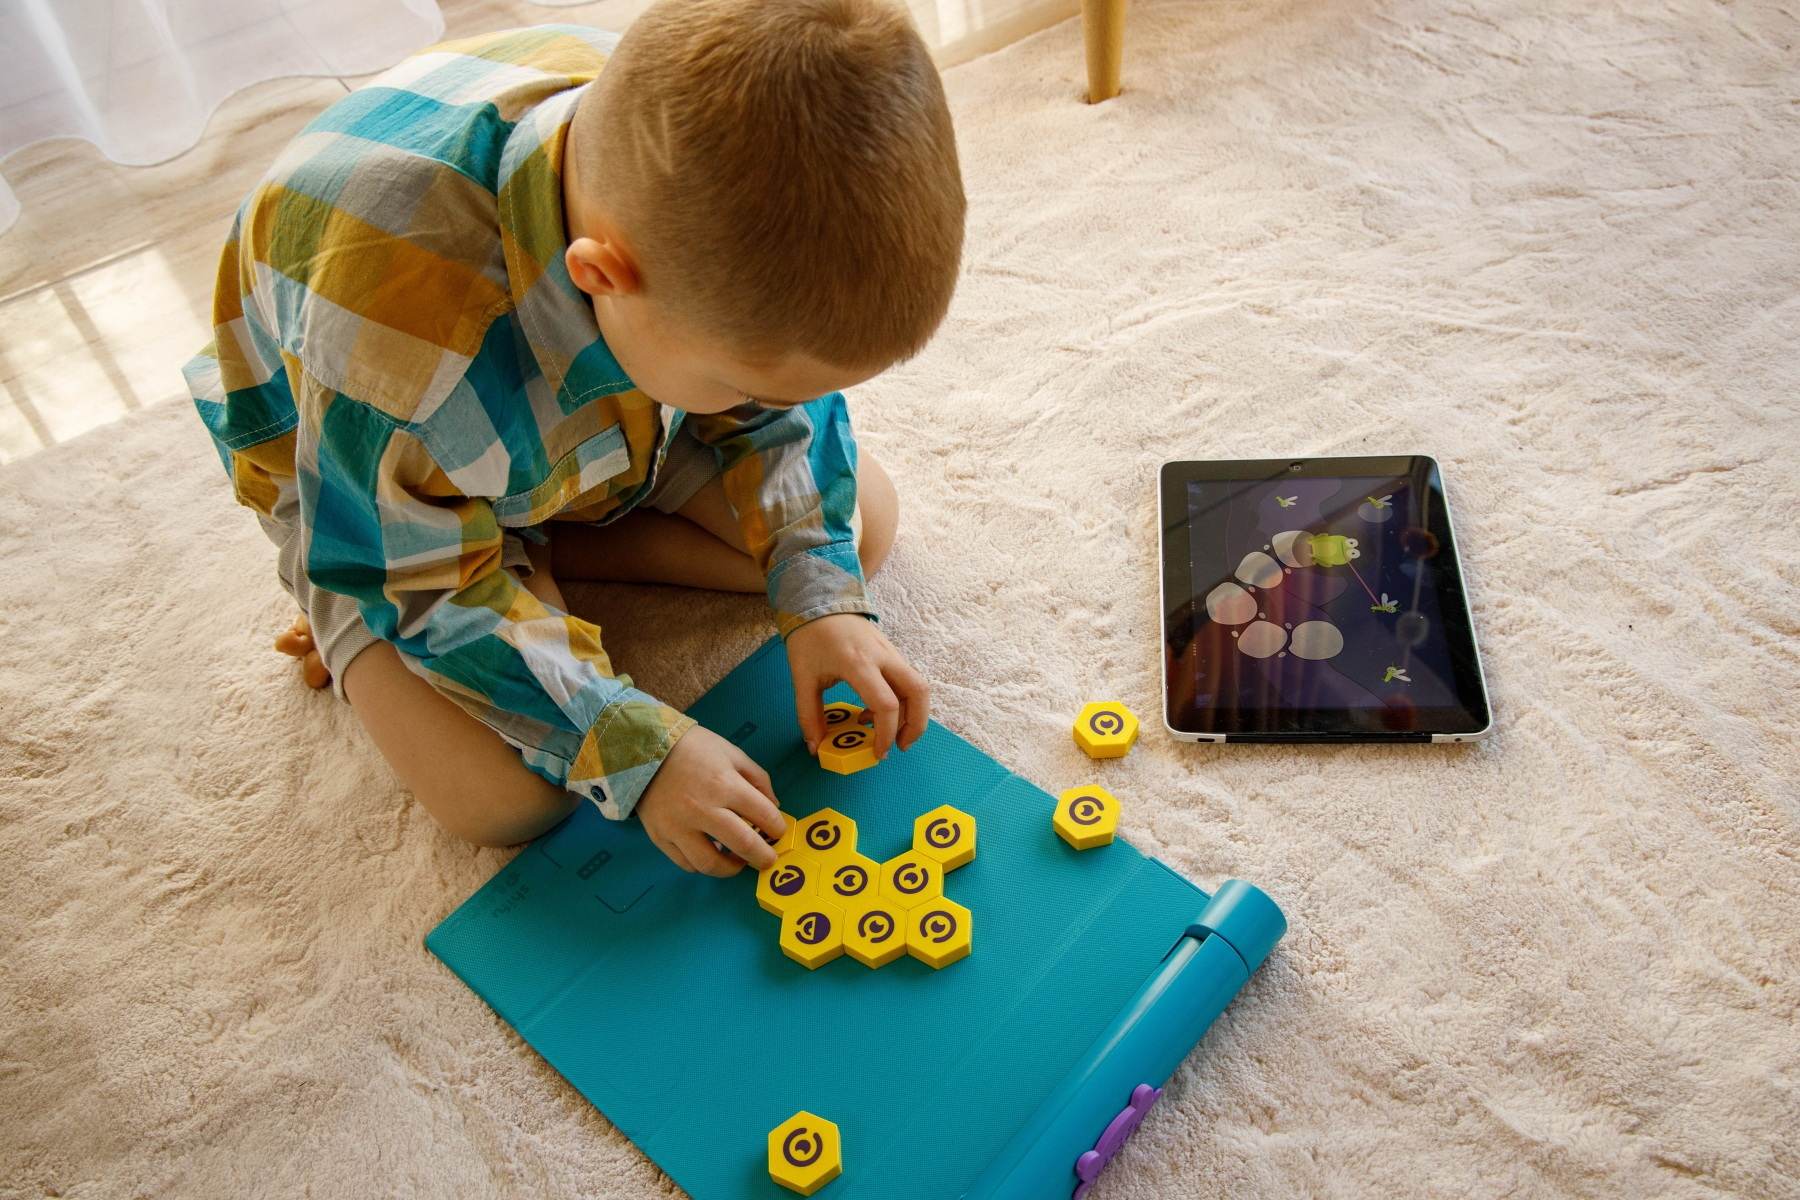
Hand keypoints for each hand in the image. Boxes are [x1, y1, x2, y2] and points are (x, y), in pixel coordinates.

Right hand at [636, 726, 783, 875]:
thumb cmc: (693, 749)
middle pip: (743, 845)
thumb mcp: (732, 753)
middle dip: (763, 857)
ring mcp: (679, 827)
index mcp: (724, 785)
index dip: (777, 828)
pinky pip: (686, 863)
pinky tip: (712, 855)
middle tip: (768, 859)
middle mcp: (702, 809)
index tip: (778, 832)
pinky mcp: (660, 837)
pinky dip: (702, 865)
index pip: (763, 815)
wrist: (644, 750)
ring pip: (711, 864)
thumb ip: (758, 779)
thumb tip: (774, 807)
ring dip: (732, 869)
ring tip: (739, 862)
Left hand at [786, 614, 929, 759]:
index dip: (886, 733)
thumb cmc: (810, 637)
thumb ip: (809, 715)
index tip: (877, 753)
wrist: (820, 600)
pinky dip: (903, 701)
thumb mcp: (802, 677)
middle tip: (900, 746)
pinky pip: (908, 680)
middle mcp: (882, 657)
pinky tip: (877, 711)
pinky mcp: (892, 653)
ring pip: (918, 686)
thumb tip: (816, 747)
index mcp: (858, 663)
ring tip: (889, 734)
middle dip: (916, 725)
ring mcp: (891, 653)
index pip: (886, 704)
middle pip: (918, 692)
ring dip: (912, 714)